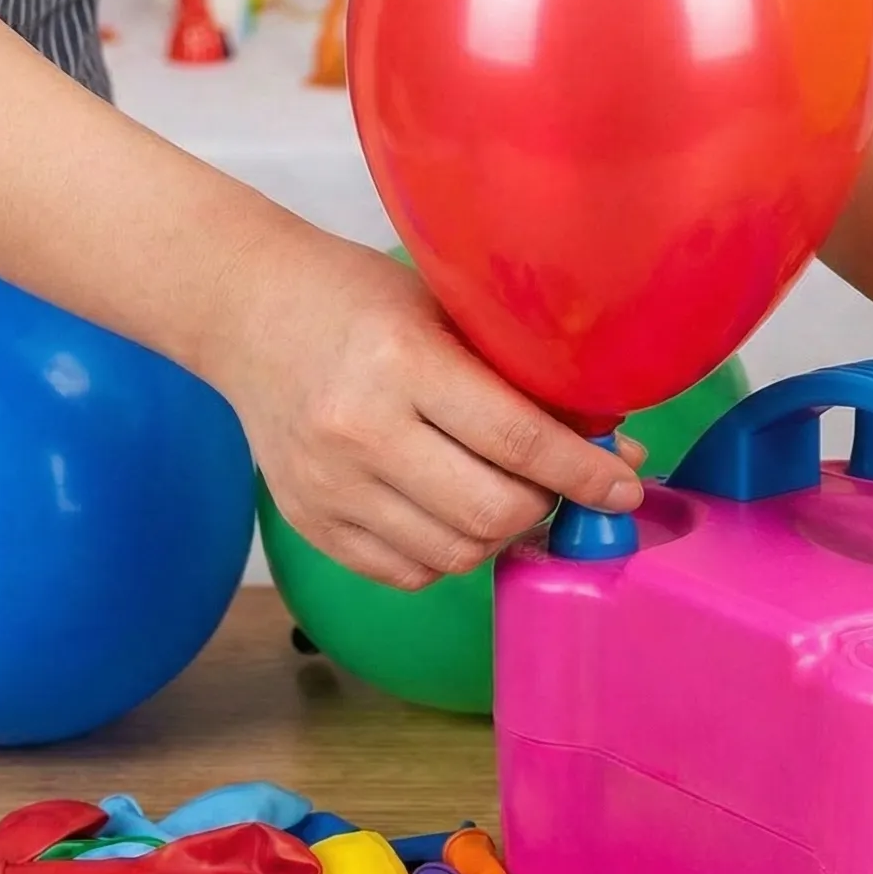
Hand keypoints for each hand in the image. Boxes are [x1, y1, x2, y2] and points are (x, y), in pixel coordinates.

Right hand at [204, 227, 643, 588]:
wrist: (246, 311)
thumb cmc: (362, 300)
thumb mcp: (452, 311)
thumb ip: (529, 379)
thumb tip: (619, 447)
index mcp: (404, 363)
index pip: (521, 442)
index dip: (588, 474)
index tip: (626, 488)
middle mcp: (360, 432)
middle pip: (492, 512)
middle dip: (547, 504)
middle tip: (559, 481)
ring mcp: (327, 487)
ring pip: (456, 555)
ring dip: (501, 533)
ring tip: (507, 492)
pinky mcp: (308, 523)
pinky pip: (408, 573)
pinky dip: (449, 553)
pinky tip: (453, 509)